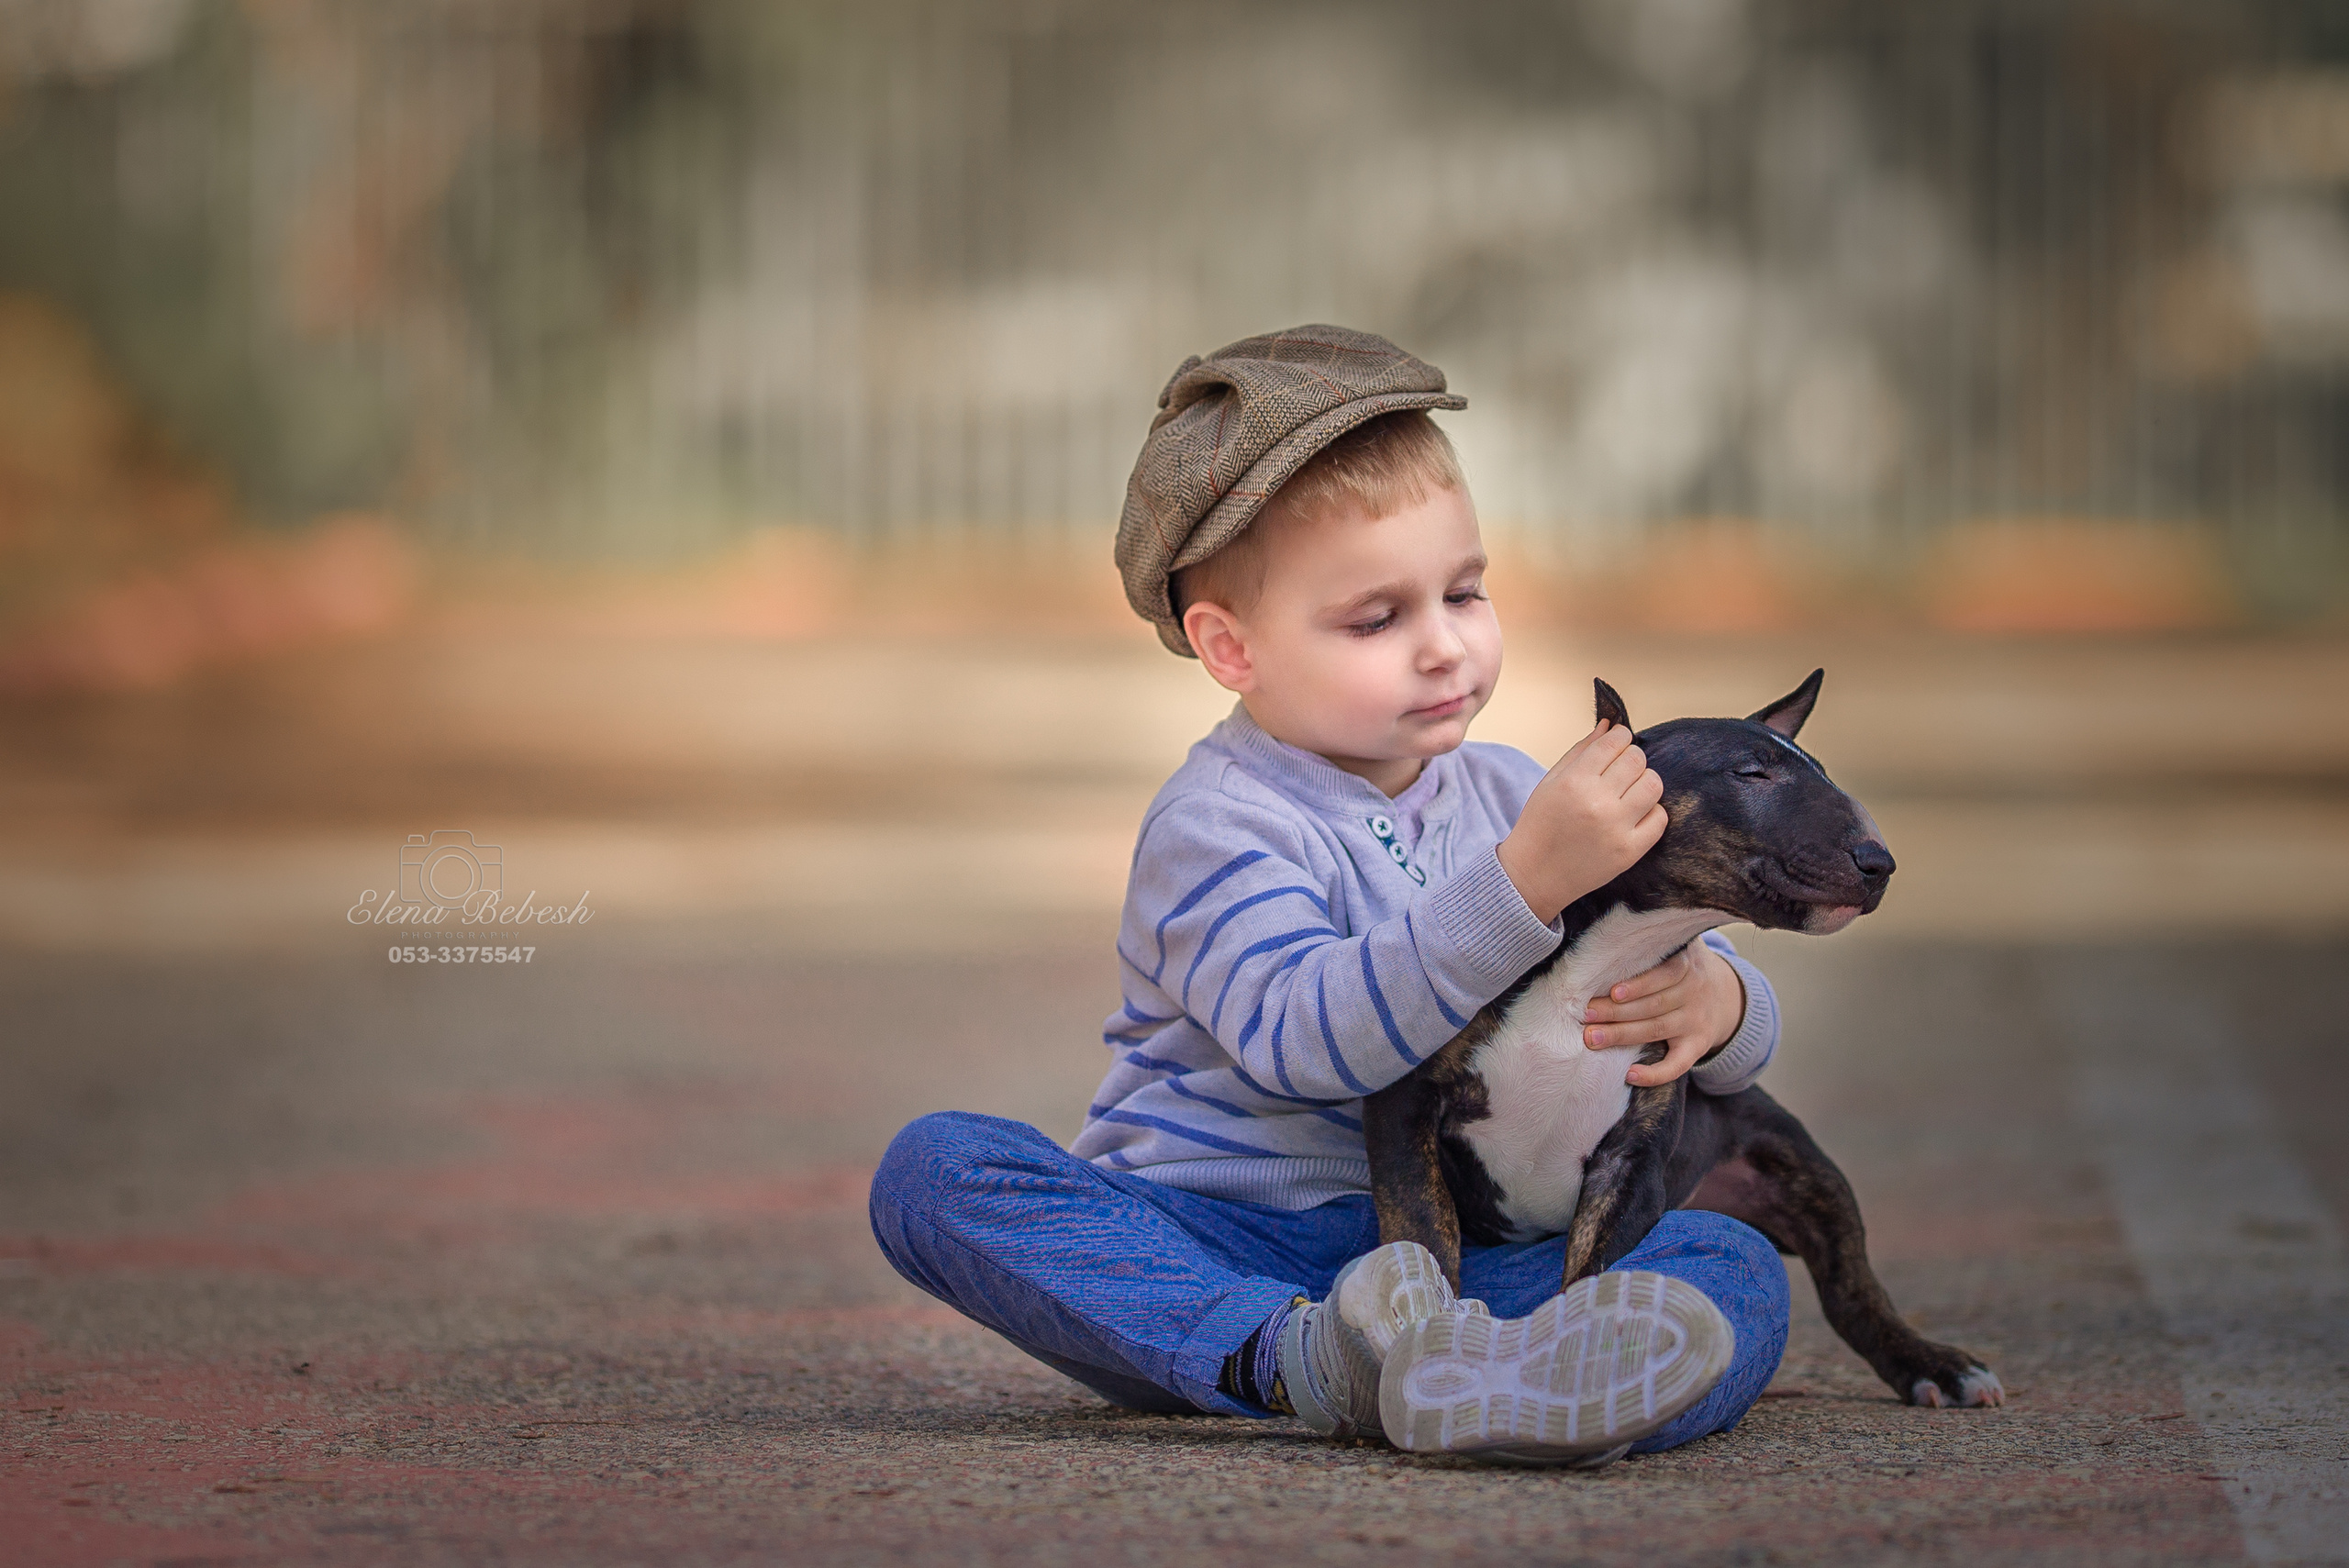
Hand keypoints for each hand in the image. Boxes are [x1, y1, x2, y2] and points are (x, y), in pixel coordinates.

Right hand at [1495, 721, 1666, 923]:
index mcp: (1574, 782)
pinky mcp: (1630, 851)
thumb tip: (1609, 725)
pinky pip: (1659, 818)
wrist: (1534, 875)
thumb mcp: (1551, 781)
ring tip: (1629, 791)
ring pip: (1653, 785)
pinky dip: (1651, 812)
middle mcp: (1597, 803)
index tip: (1618, 742)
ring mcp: (1617, 828)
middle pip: (1637, 760)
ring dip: (1644, 782)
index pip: (1615, 742)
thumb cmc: (1540, 824)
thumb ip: (1581, 751)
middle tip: (1620, 770)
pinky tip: (1633, 814)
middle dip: (1631, 758)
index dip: (1620, 737)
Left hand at [1582, 942, 1746, 1086]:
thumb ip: (1654, 942)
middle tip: (1586, 1015)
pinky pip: (1678, 1065)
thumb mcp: (1679, 946)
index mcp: (1688, 965)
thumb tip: (1609, 935)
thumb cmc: (1682, 967)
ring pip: (1657, 1030)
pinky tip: (1630, 1075)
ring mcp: (1696, 1022)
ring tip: (1592, 1038)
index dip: (1639, 985)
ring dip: (1622, 1035)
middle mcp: (1694, 994)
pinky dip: (1655, 1074)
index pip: (1664, 975)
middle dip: (1617, 1012)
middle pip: (1653, 1005)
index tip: (1613, 992)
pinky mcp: (1697, 1046)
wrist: (1725, 996)